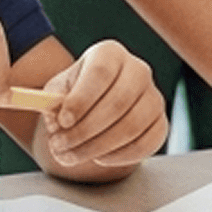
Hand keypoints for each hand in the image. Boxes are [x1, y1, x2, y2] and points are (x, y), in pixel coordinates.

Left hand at [28, 41, 169, 177]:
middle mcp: (138, 71)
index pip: (101, 73)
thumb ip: (51, 102)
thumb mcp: (57, 92)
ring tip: (71, 155)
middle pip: (118, 102)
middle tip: (60, 146)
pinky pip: (146, 144)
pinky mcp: (161, 123)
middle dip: (85, 130)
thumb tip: (55, 120)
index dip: (81, 100)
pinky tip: (99, 157)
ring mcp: (154, 97)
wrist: (96, 105)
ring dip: (98, 147)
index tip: (63, 121)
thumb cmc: (75, 95)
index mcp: (110, 54)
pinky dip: (120, 156)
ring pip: (132, 126)